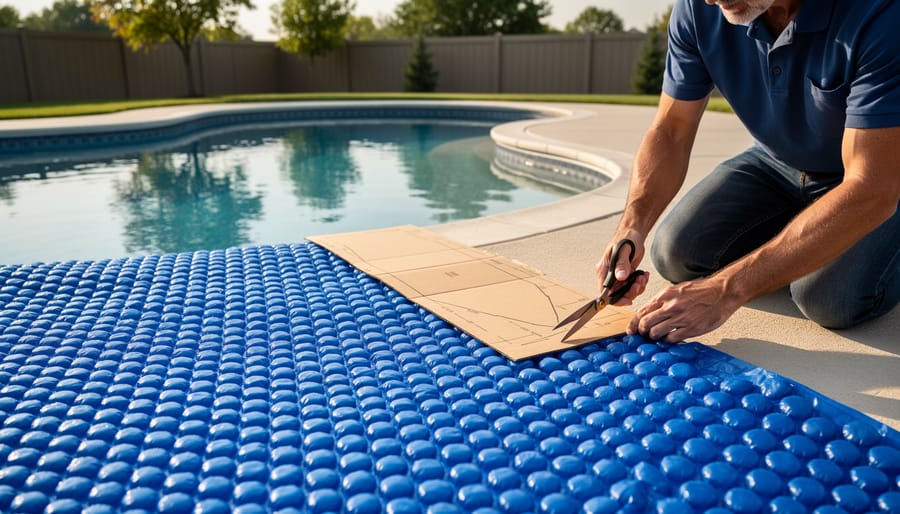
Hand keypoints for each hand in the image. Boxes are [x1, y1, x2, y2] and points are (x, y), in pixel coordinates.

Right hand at [595, 230, 649, 305]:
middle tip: (639, 283)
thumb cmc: (626, 238)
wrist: (634, 232)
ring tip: (642, 277)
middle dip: (630, 292)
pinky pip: (632, 286)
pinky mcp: (626, 275)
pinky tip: (643, 275)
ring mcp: (618, 276)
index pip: (605, 292)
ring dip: (637, 287)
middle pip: (617, 294)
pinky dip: (640, 283)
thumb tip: (620, 277)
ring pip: (626, 291)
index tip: (628, 300)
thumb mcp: (624, 250)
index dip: (616, 299)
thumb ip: (622, 264)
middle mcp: (609, 275)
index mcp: (604, 270)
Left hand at [627, 276, 741, 342]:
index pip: (642, 311)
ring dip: (654, 337)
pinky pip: (671, 339)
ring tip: (659, 337)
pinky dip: (668, 341)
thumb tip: (650, 312)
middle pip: (645, 323)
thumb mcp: (678, 290)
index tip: (631, 330)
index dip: (634, 323)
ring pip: (656, 332)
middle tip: (645, 336)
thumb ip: (663, 300)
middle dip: (642, 332)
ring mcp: (681, 318)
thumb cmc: (702, 291)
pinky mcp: (691, 328)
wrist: (723, 292)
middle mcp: (671, 306)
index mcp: (666, 295)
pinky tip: (671, 339)